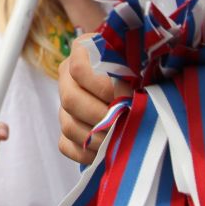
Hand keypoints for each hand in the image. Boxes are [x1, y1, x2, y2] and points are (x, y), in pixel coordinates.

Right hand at [58, 45, 130, 163]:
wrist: (137, 74)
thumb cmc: (140, 62)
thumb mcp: (137, 56)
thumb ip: (133, 67)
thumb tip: (133, 95)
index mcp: (81, 52)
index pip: (79, 69)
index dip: (104, 86)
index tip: (129, 95)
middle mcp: (67, 77)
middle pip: (70, 99)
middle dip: (101, 115)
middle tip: (125, 120)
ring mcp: (64, 104)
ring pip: (68, 125)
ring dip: (96, 136)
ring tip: (120, 137)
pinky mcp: (67, 127)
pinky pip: (66, 145)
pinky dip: (86, 153)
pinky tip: (107, 151)